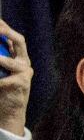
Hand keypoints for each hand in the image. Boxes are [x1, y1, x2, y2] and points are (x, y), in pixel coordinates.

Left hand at [0, 20, 32, 136]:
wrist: (9, 111)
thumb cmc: (2, 89)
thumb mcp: (0, 70)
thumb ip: (1, 57)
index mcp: (20, 57)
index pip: (14, 38)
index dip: (5, 27)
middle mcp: (25, 63)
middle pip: (20, 42)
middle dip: (6, 32)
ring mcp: (25, 73)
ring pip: (9, 61)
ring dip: (0, 60)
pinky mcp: (22, 84)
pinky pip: (4, 78)